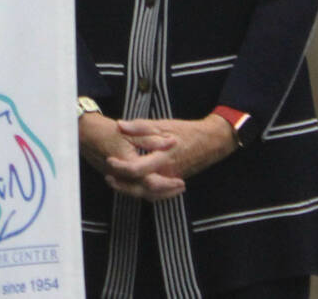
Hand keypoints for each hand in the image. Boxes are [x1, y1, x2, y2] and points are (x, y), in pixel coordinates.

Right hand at [79, 113, 174, 200]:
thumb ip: (152, 139)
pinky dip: (147, 189)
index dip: (167, 184)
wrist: (85, 133)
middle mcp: (123, 177)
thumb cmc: (107, 131)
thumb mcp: (132, 131)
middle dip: (166, 192)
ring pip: (141, 193)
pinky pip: (134, 189)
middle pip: (147, 193)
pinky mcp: (117, 178)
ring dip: (158, 193)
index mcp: (128, 165)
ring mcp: (118, 179)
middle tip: (181, 186)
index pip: (151, 182)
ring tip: (173, 188)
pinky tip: (156, 183)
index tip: (180, 182)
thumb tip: (171, 142)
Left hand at [100, 115, 236, 199]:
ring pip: (148, 194)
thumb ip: (140, 127)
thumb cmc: (185, 131)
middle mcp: (167, 173)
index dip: (121, 167)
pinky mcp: (172, 182)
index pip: (138, 169)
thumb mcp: (162, 124)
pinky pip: (156, 193)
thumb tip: (120, 125)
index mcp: (162, 158)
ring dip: (131, 190)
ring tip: (116, 182)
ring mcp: (170, 180)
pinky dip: (143, 192)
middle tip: (108, 177)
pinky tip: (132, 186)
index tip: (110, 161)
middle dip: (123, 185)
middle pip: (140, 188)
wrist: (209, 142)